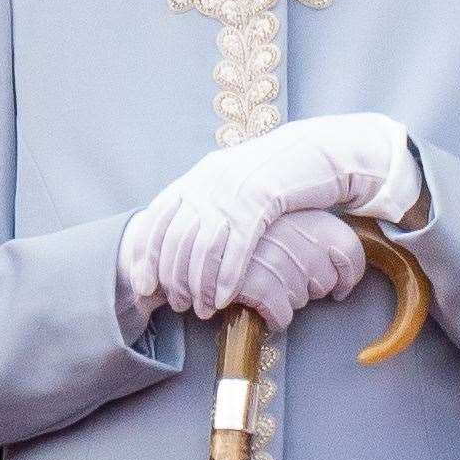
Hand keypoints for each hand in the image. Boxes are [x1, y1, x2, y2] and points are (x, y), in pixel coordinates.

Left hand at [123, 114, 417, 317]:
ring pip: (205, 246)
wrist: (314, 151)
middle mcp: (210, 181)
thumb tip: (181, 238)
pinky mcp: (263, 200)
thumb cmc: (274, 174)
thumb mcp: (232, 181)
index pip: (157, 218)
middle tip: (177, 304)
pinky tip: (226, 298)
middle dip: (173, 278)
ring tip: (203, 308)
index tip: (144, 285)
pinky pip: (238, 246)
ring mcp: (235, 190)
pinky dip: (228, 276)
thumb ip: (205, 202)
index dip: (145, 254)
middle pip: (177, 238)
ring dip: (200, 284)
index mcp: (198, 176)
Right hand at [232, 209, 365, 329]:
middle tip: (288, 284)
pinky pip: (283, 315)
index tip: (339, 286)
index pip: (349, 247)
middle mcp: (295, 233)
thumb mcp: (274, 218)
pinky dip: (276, 319)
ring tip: (268, 288)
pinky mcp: (258, 283)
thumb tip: (339, 271)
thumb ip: (305, 233)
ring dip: (289, 301)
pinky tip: (265, 311)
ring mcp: (276, 258)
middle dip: (311, 289)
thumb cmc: (237, 232)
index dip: (348, 273)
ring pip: (304, 298)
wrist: (189, 234)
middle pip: (326, 278)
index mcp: (303, 214)